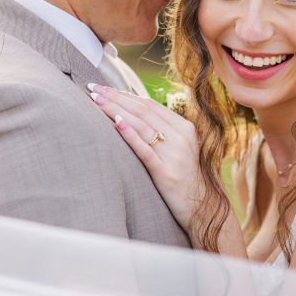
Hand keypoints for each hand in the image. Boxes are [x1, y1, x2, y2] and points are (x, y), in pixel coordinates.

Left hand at [88, 83, 202, 231]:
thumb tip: (133, 114)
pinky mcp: (166, 173)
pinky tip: (116, 122)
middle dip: (115, 97)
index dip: (125, 94)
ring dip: (116, 109)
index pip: (150, 104)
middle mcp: (181, 137)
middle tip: (93, 87)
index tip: (104, 87)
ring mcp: (174, 154)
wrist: (202, 208)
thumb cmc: (184, 178)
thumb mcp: (178, 149)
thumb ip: (163, 131)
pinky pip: (145, 150)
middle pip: (143, 111)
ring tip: (96, 100)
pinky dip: (130, 134)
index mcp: (184, 128)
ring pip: (141, 125)